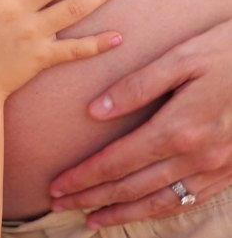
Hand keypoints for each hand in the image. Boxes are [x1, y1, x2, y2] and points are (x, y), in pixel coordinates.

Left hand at [49, 18, 231, 228]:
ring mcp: (216, 168)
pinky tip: (139, 212)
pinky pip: (187, 202)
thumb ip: (136, 86)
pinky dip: (157, 211)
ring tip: (90, 219)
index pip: (116, 162)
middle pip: (130, 187)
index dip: (83, 177)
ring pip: (158, 202)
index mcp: (178, 128)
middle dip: (90, 198)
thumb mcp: (182, 58)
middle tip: (59, 204)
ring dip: (120, 213)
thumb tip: (94, 112)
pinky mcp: (228, 172)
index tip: (56, 185)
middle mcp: (196, 156)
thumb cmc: (228, 52)